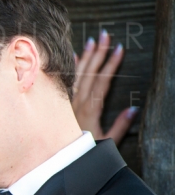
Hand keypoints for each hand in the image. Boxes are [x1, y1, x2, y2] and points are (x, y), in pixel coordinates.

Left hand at [72, 30, 138, 144]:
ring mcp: (68, 102)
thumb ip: (120, 125)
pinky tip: (74, 55)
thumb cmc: (84, 151)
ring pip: (77, 74)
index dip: (111, 64)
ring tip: (92, 40)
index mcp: (90, 109)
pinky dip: (70, 68)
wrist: (60, 159)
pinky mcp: (62, 104)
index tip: (119, 48)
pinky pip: (66, 82)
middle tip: (105, 34)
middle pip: (89, 72)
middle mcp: (77, 102)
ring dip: (86, 56)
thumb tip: (134, 109)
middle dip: (99, 52)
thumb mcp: (107, 141)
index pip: (103, 81)